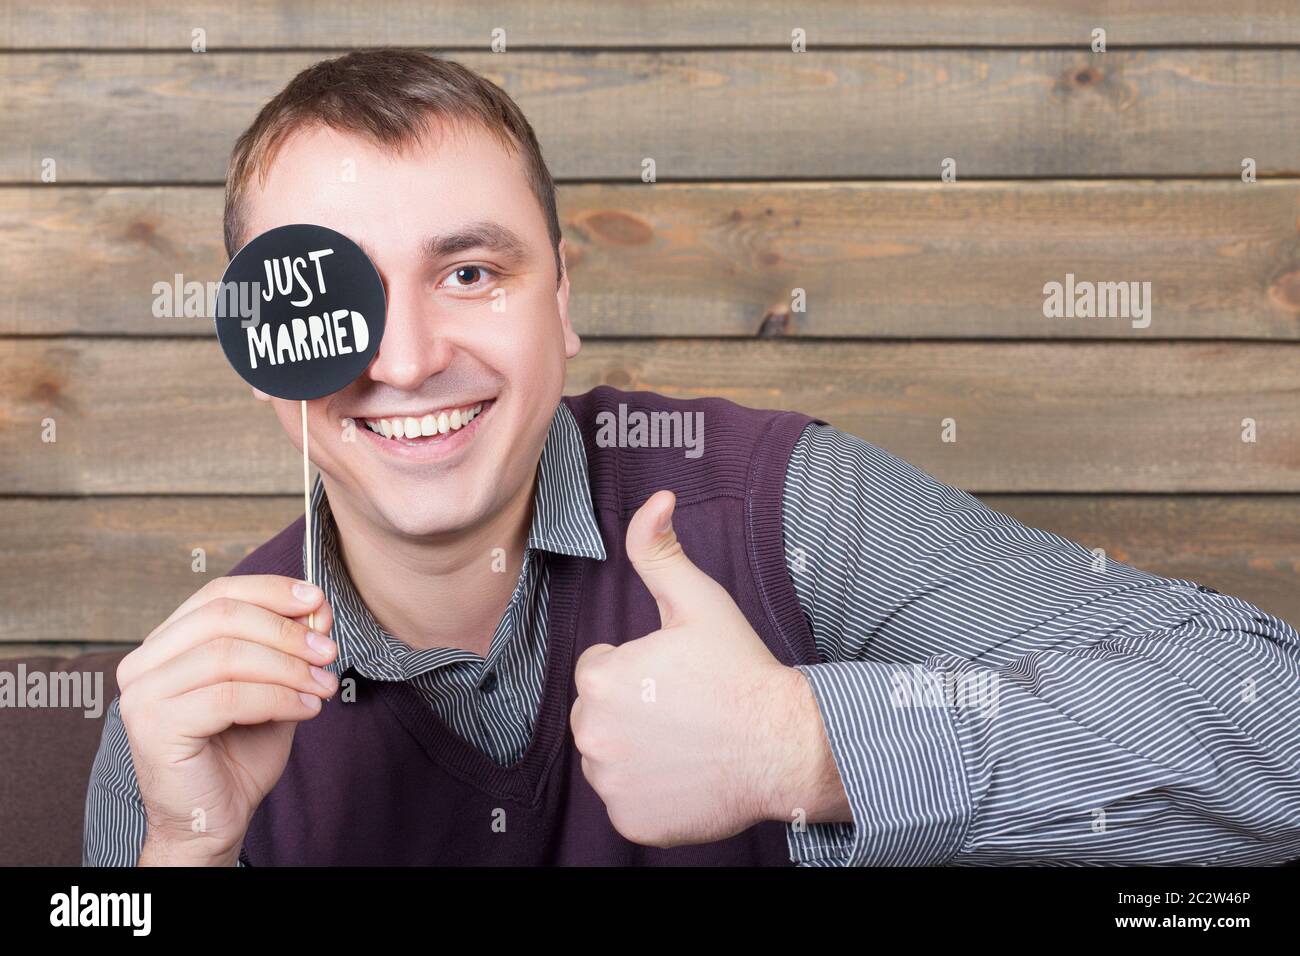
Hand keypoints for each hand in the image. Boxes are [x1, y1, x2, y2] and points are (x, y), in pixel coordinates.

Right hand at [117, 575, 338, 865]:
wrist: (212, 820)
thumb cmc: (238, 754)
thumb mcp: (274, 686)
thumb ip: (289, 648)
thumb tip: (317, 609)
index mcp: (166, 644)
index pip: (218, 593)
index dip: (271, 590)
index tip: (317, 600)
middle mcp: (144, 662)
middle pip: (223, 616)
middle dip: (286, 630)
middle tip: (328, 650)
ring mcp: (143, 694)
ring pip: (228, 655)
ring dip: (288, 667)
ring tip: (323, 685)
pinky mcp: (154, 726)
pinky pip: (227, 697)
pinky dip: (278, 698)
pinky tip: (306, 710)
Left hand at [570, 490, 845, 847]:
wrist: (784, 746)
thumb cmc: (740, 671)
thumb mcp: (700, 602)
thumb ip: (660, 550)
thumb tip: (654, 499)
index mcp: (601, 677)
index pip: (599, 669)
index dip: (639, 668)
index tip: (676, 676)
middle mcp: (594, 732)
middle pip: (598, 714)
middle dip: (631, 709)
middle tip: (684, 708)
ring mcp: (611, 782)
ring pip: (609, 757)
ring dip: (636, 750)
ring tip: (686, 740)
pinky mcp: (629, 822)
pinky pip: (625, 801)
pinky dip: (649, 793)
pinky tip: (686, 775)